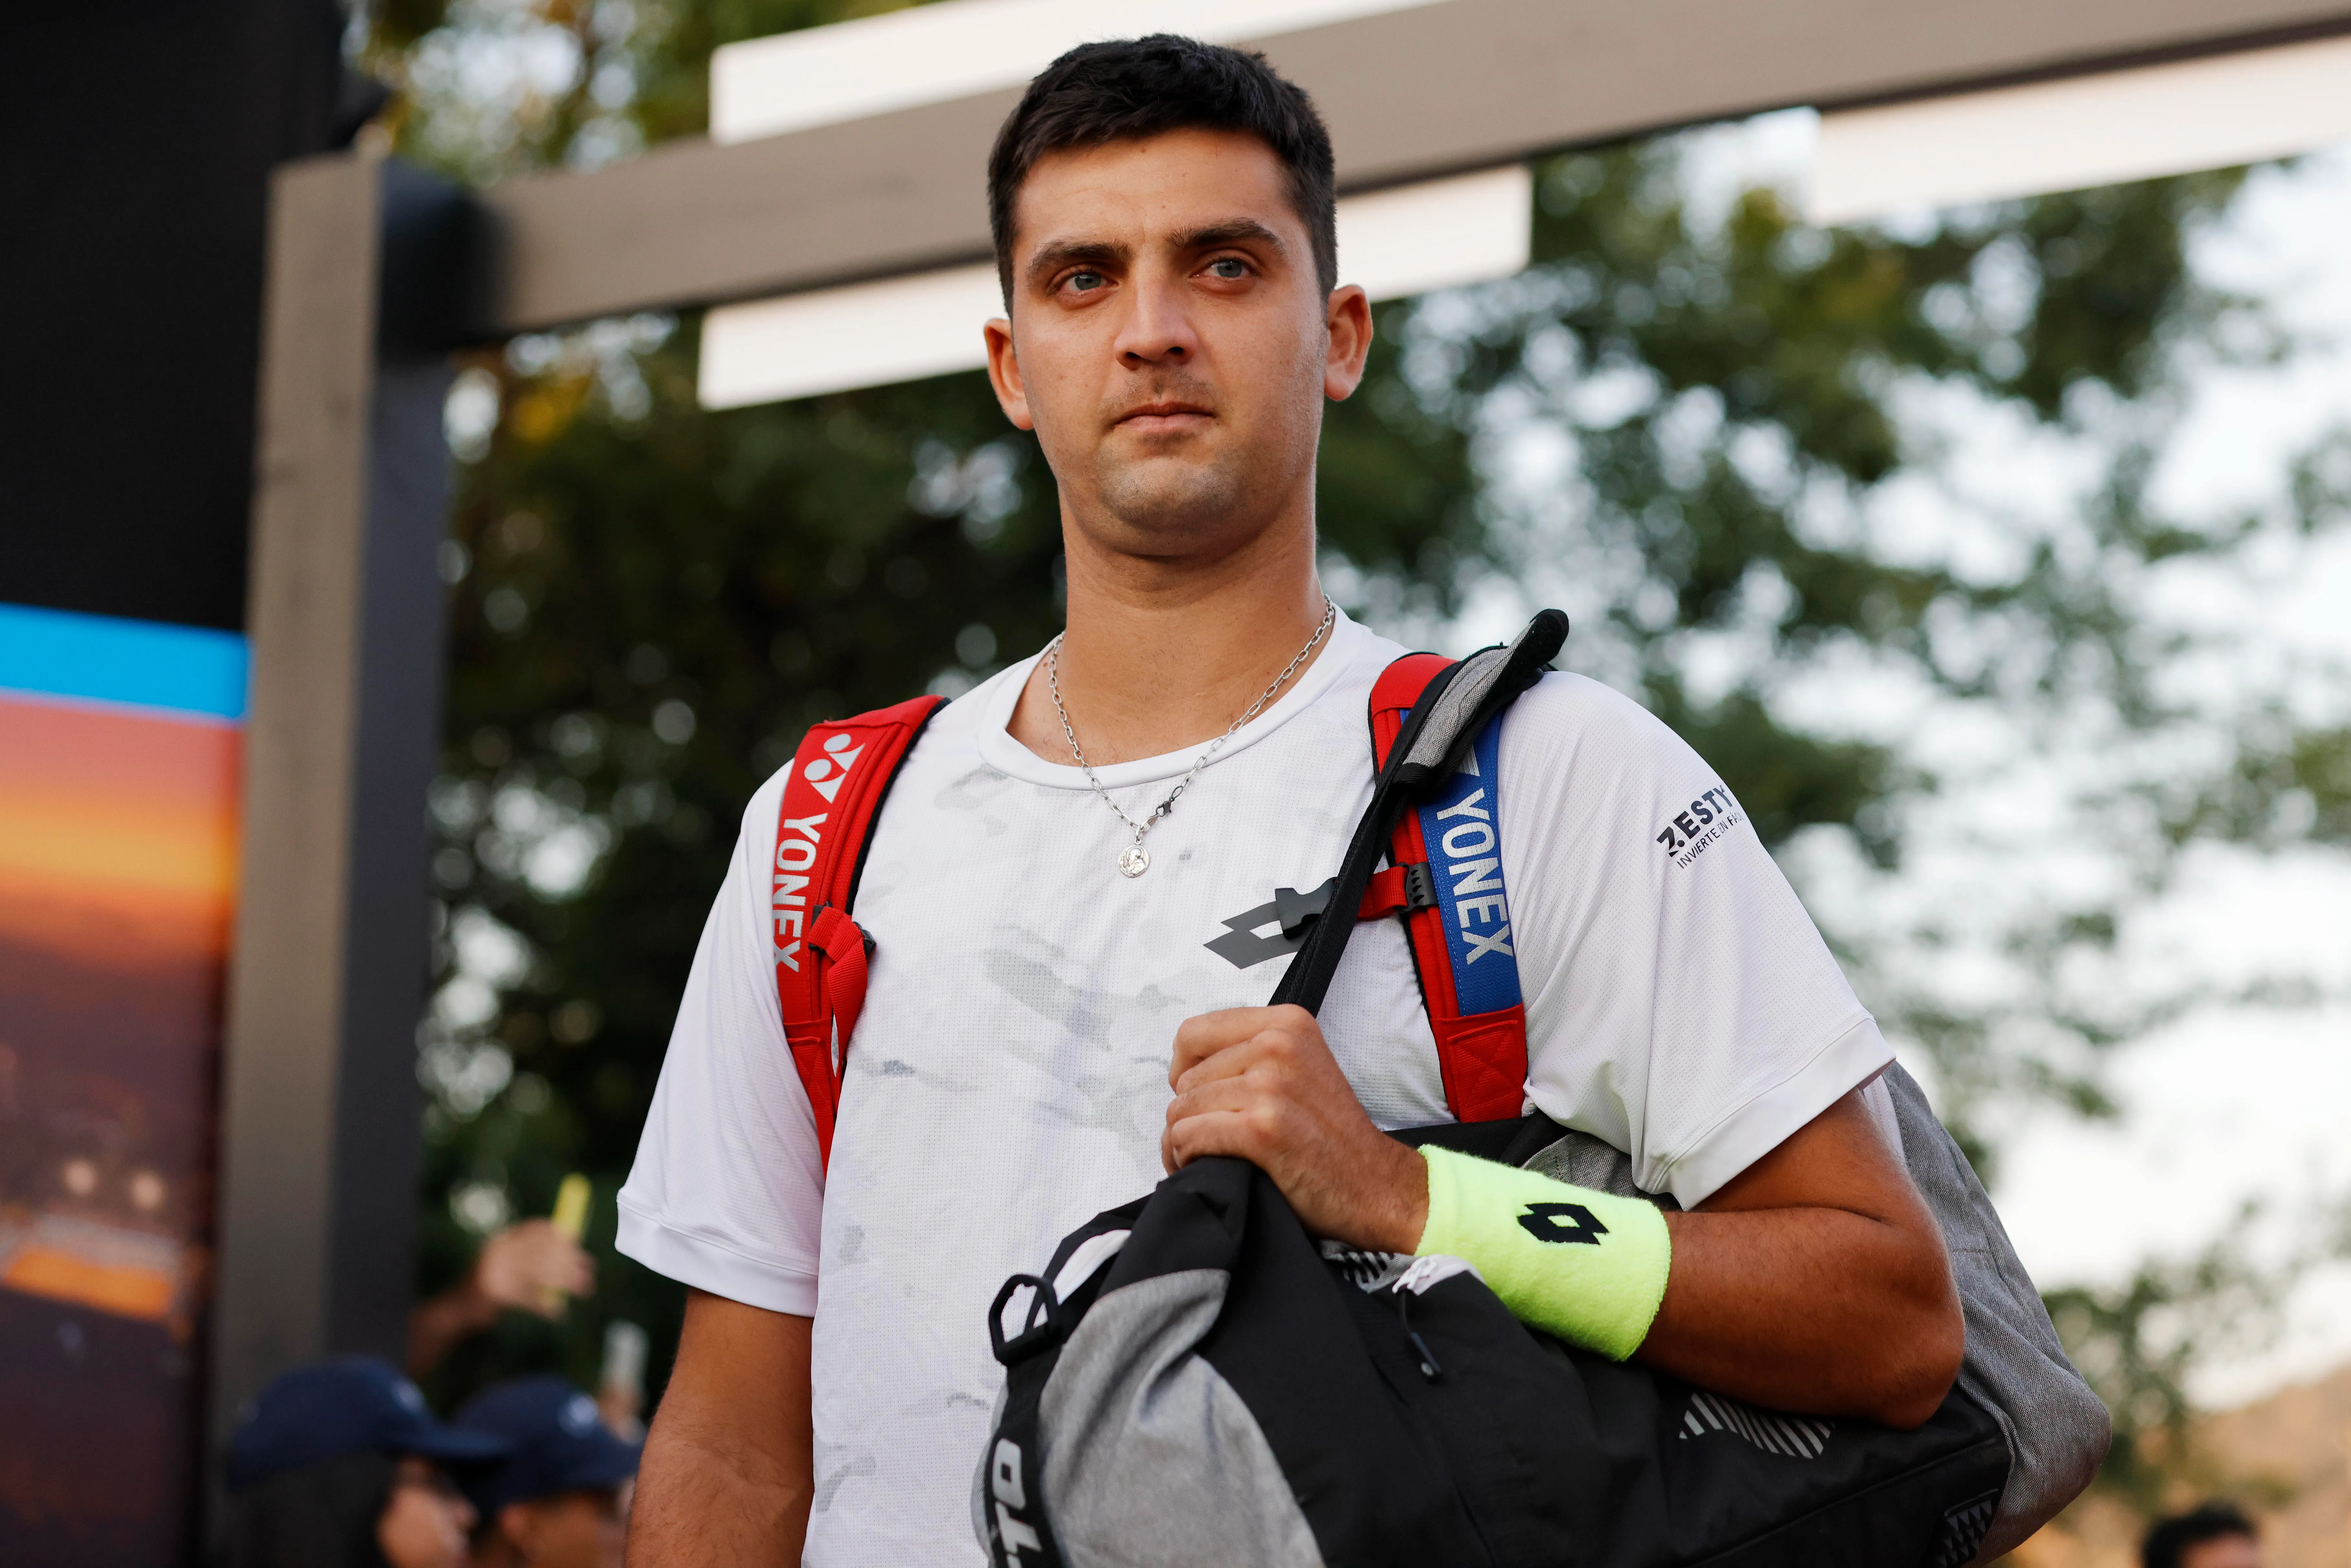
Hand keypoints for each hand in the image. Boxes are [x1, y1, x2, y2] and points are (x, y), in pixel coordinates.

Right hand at [474, 1219, 594, 1318]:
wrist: (456, 1309)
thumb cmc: (491, 1285)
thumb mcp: (507, 1263)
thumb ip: (531, 1255)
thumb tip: (572, 1247)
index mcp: (502, 1239)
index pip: (535, 1229)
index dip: (559, 1236)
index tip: (578, 1245)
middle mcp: (498, 1250)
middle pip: (544, 1250)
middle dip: (570, 1261)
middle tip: (590, 1271)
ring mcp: (495, 1270)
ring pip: (542, 1273)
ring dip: (567, 1282)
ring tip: (585, 1289)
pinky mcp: (495, 1293)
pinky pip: (530, 1298)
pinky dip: (546, 1306)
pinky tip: (559, 1312)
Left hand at [1162, 1005, 1426, 1252]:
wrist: (1375, 1183)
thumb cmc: (1332, 1135)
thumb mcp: (1299, 1067)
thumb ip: (1250, 1054)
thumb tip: (1182, 1072)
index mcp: (1286, 1023)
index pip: (1194, 1033)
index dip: (1183, 1069)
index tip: (1198, 1096)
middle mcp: (1278, 1044)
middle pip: (1185, 1077)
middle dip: (1186, 1114)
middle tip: (1204, 1139)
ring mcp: (1270, 1085)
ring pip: (1181, 1109)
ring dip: (1181, 1141)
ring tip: (1201, 1157)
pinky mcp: (1262, 1128)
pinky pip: (1188, 1137)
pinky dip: (1185, 1158)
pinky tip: (1203, 1167)